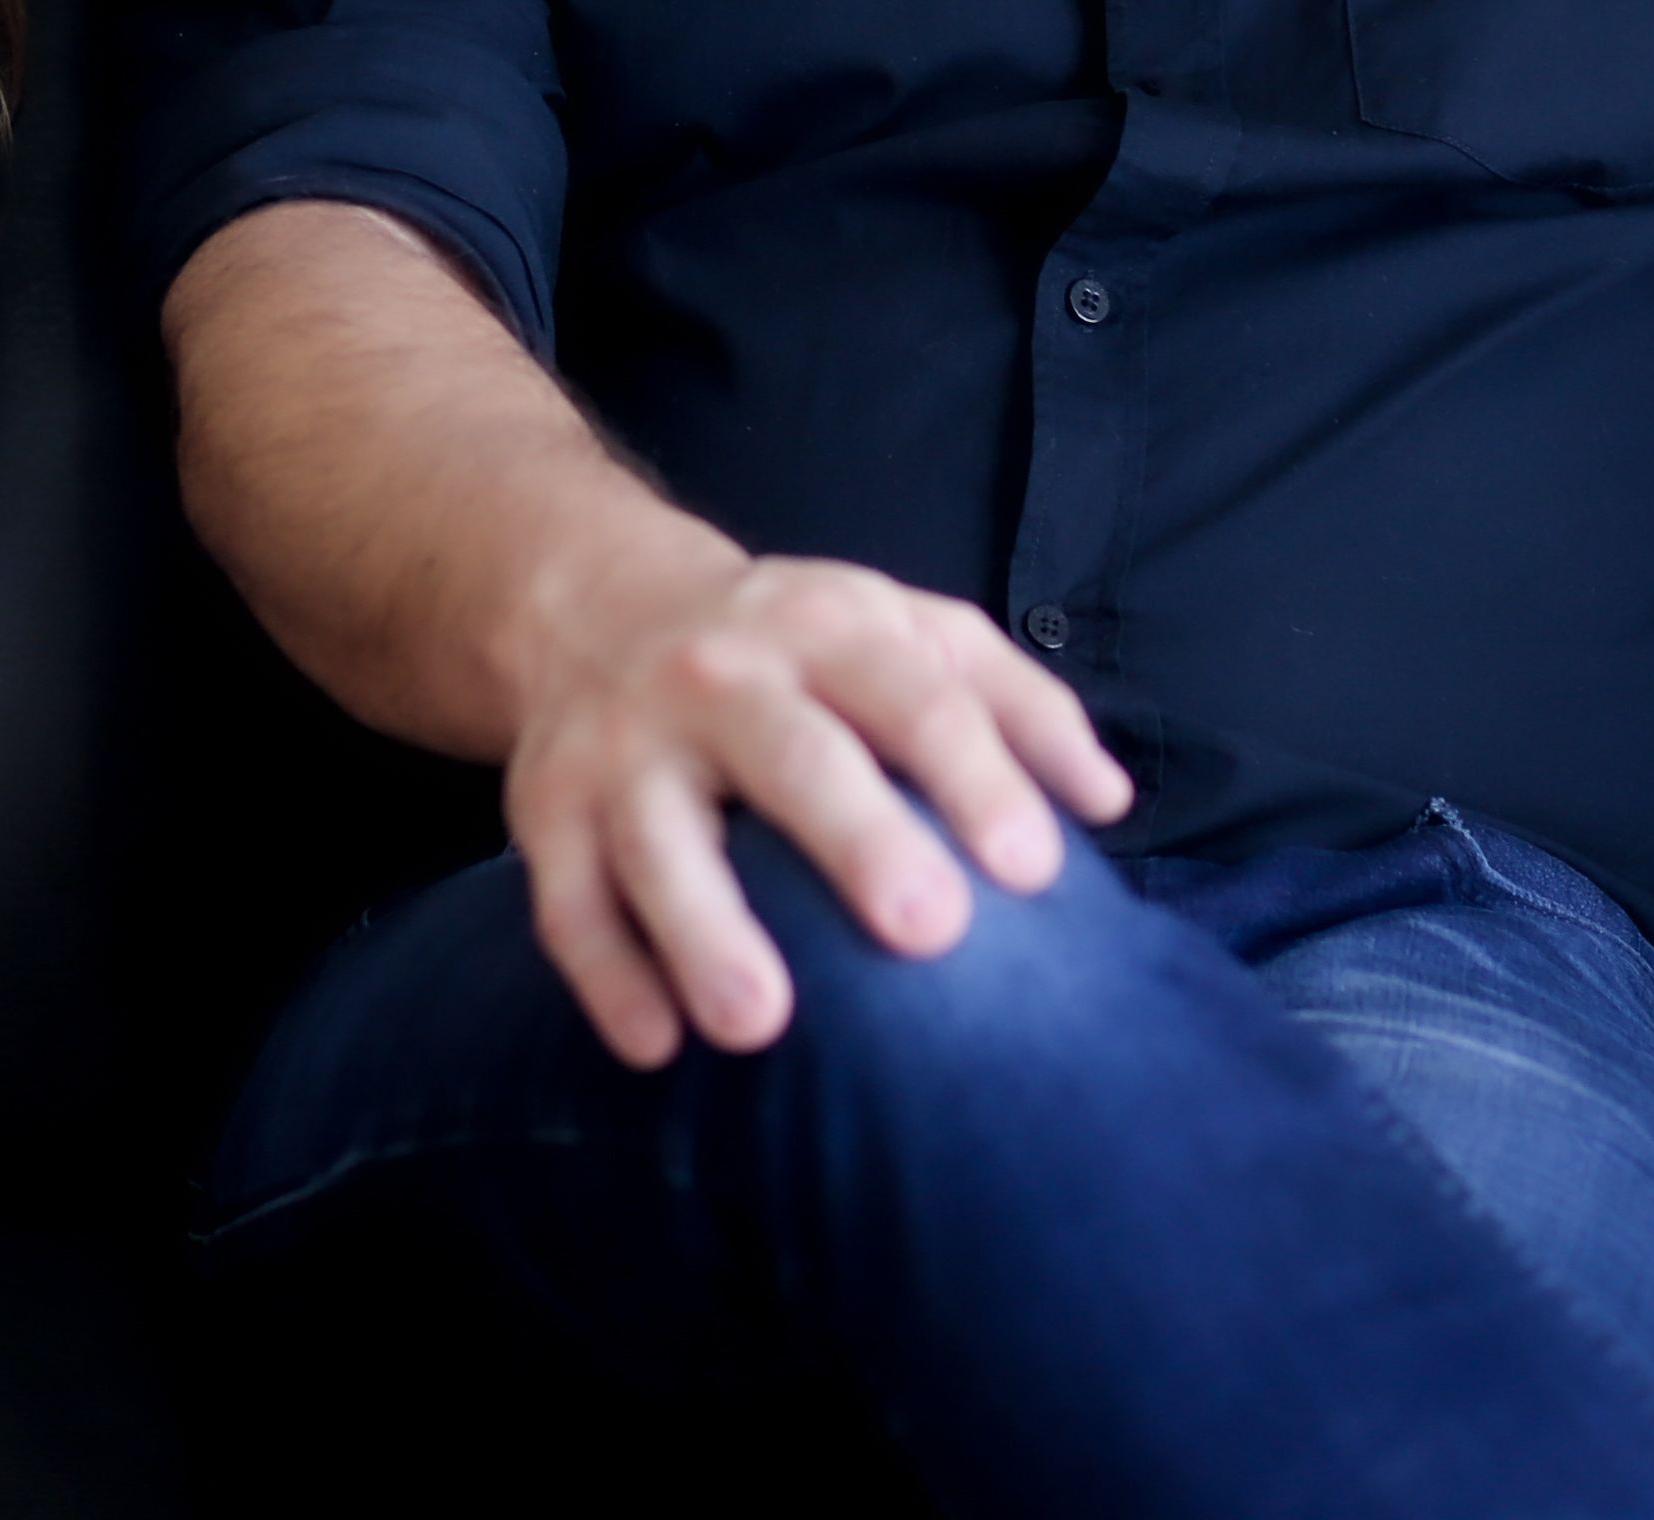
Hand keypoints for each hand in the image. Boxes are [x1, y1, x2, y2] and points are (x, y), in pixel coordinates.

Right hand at [502, 545, 1134, 1067]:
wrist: (594, 605)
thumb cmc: (796, 648)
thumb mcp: (908, 632)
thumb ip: (1016, 704)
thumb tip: (1108, 803)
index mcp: (825, 627)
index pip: (914, 696)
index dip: (977, 776)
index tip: (1036, 871)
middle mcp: (718, 677)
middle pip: (791, 756)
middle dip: (857, 839)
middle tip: (928, 931)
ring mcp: (623, 747)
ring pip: (659, 841)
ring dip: (704, 930)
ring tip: (761, 1025)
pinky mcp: (545, 813)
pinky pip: (566, 902)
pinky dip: (605, 977)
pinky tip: (654, 1048)